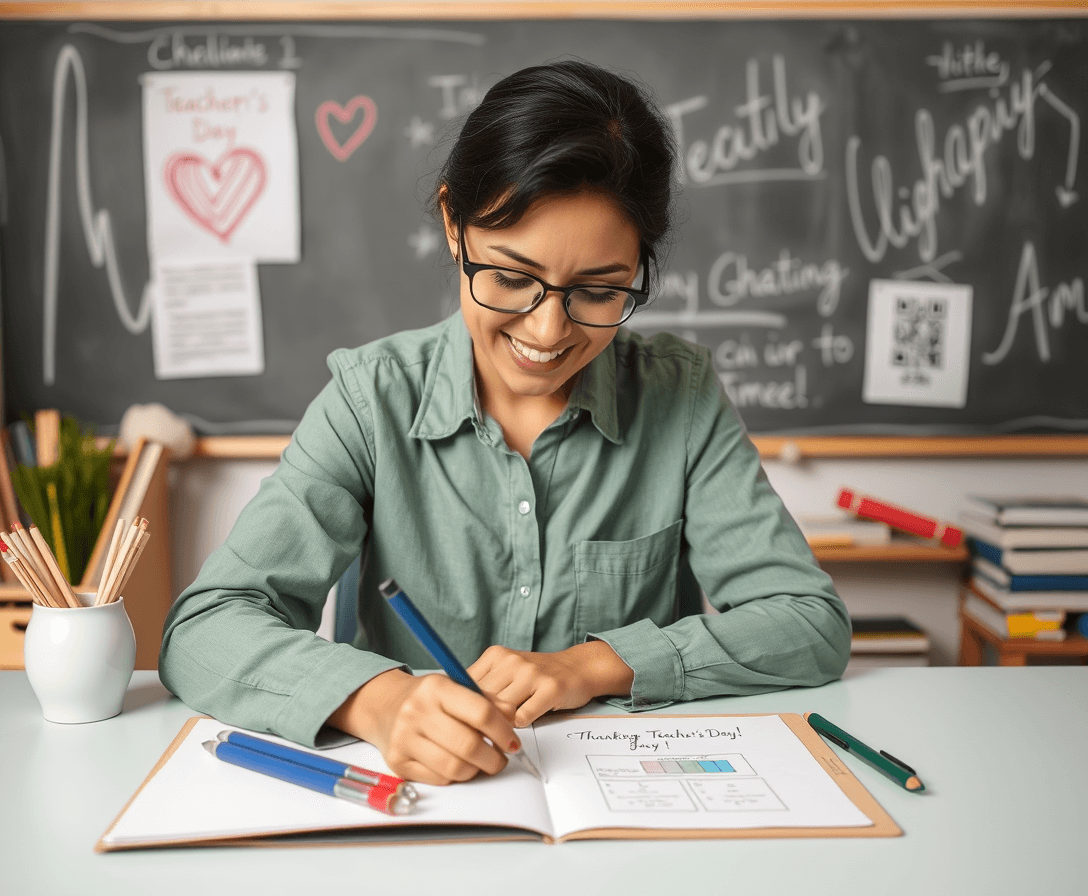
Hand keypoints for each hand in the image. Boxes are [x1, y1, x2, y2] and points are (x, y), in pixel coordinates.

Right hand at [327, 669, 519, 785]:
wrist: (385, 706)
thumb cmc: (428, 699)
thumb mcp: (456, 687)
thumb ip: (487, 700)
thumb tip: (512, 717)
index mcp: (436, 688)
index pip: (481, 712)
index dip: (503, 731)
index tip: (512, 742)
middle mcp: (417, 711)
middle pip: (469, 745)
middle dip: (494, 758)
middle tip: (501, 758)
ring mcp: (404, 738)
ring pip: (455, 767)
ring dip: (477, 770)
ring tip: (482, 763)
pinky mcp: (398, 762)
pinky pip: (439, 778)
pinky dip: (456, 776)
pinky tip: (459, 765)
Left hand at [468, 641, 633, 727]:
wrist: (577, 667)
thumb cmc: (537, 675)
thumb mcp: (506, 670)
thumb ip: (484, 684)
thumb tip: (453, 708)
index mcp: (496, 655)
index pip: (466, 685)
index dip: (462, 707)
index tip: (463, 721)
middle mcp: (512, 661)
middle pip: (482, 700)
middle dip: (481, 721)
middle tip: (482, 734)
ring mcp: (532, 674)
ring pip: (501, 710)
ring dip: (500, 726)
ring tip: (502, 731)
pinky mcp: (550, 689)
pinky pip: (523, 717)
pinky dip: (520, 726)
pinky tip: (523, 722)